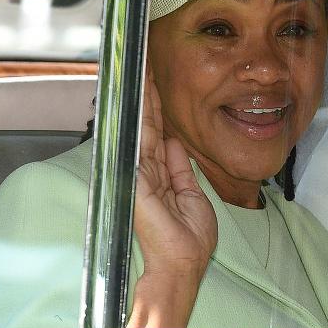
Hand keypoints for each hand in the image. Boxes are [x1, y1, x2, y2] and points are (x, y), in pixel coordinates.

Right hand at [135, 66, 216, 279]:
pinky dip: (139, 121)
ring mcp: (138, 173)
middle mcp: (146, 171)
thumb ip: (181, 168)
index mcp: (160, 176)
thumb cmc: (189, 238)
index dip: (157, 111)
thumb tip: (175, 143)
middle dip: (147, 96)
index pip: (158, 136)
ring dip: (142, 100)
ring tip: (141, 72)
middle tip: (143, 66)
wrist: (182, 261)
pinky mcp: (136, 179)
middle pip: (147, 126)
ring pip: (142, 128)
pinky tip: (138, 101)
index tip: (155, 86)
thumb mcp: (192, 194)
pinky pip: (139, 143)